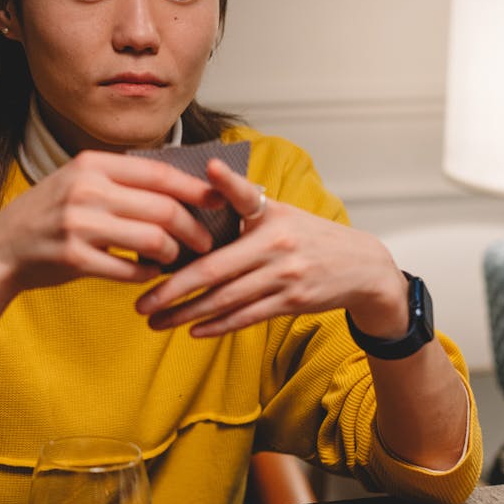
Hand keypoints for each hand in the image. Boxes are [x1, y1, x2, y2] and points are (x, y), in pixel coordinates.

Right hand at [0, 149, 223, 293]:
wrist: (0, 251)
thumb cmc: (48, 216)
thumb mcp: (78, 183)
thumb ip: (120, 182)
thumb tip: (180, 187)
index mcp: (91, 165)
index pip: (159, 173)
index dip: (194, 188)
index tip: (219, 199)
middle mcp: (86, 190)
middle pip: (163, 208)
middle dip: (194, 227)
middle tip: (206, 241)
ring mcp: (78, 224)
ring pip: (152, 239)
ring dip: (172, 253)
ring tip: (176, 258)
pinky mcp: (74, 258)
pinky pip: (129, 269)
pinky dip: (146, 274)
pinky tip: (148, 274)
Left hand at [135, 157, 406, 336]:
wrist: (361, 266)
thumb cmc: (309, 236)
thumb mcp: (281, 211)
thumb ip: (243, 202)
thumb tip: (205, 181)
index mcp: (271, 216)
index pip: (242, 197)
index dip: (225, 183)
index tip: (206, 173)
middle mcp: (277, 245)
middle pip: (215, 269)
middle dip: (173, 289)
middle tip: (142, 302)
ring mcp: (285, 276)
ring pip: (226, 299)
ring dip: (187, 314)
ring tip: (157, 321)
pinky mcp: (291, 302)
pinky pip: (246, 316)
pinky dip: (218, 325)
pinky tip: (193, 329)